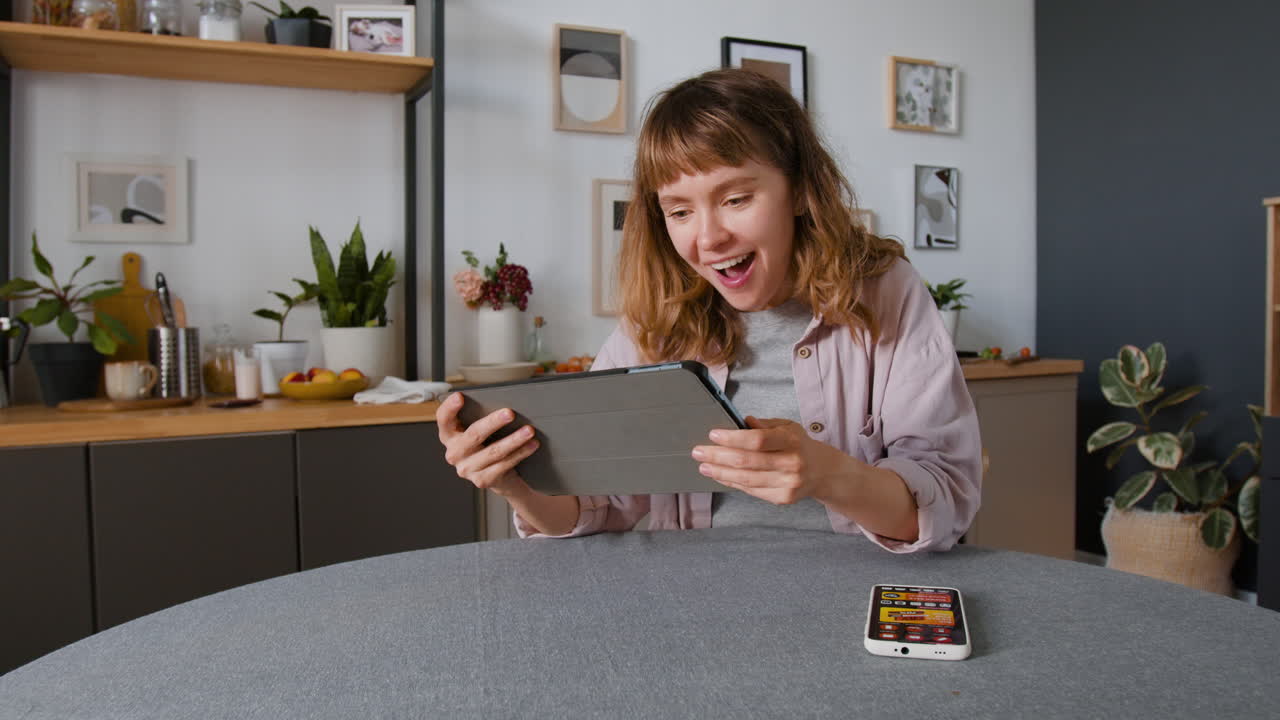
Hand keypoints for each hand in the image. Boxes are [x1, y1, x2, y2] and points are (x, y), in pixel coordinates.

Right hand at [436, 392, 539, 496]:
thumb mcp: (482, 431)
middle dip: (493, 422)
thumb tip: (504, 404)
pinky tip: (532, 445)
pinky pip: (504, 465)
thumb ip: (482, 417)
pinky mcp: (482, 480)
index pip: (444, 420)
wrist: (499, 476)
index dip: (449, 408)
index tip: (459, 396)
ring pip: (494, 451)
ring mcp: (467, 469)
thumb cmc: (489, 444)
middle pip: (473, 435)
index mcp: (450, 436)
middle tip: (510, 413)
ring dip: (514, 439)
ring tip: (529, 430)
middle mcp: (455, 453)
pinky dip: (521, 453)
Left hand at [691, 416, 858, 504]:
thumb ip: (764, 425)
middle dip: (718, 456)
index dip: (733, 438)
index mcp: (792, 441)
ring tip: (704, 466)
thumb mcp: (787, 427)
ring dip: (720, 472)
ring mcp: (787, 483)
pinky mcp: (782, 498)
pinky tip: (720, 476)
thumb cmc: (799, 445)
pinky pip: (751, 490)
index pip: (758, 440)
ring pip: (746, 479)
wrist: (822, 472)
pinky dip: (732, 482)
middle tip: (698, 452)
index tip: (713, 434)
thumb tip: (739, 421)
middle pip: (747, 461)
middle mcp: (791, 463)